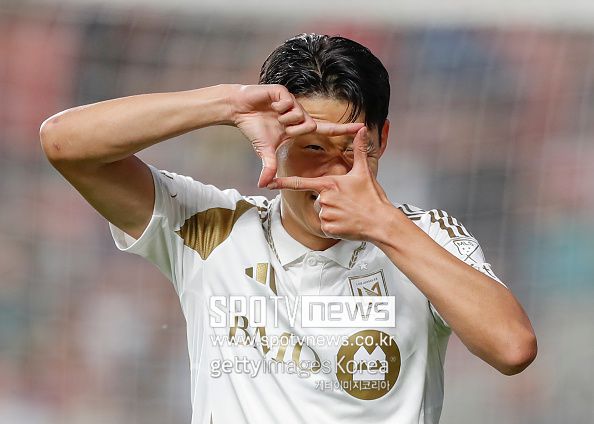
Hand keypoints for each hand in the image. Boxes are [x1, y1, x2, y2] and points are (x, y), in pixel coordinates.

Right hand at [230, 84, 363, 186]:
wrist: (239, 109)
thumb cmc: (254, 128)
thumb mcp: (265, 150)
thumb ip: (269, 167)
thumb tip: (263, 185)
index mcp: (300, 126)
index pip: (326, 129)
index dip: (344, 130)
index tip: (363, 128)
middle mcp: (301, 114)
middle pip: (309, 125)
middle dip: (293, 130)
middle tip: (279, 127)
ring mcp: (294, 102)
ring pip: (299, 116)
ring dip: (284, 120)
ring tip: (273, 115)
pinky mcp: (285, 92)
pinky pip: (289, 105)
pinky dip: (278, 109)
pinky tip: (270, 106)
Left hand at [268, 127, 392, 240]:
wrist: (381, 222)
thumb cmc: (372, 198)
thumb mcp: (364, 172)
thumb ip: (359, 150)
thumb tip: (362, 130)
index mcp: (329, 184)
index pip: (301, 183)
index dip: (283, 182)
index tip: (268, 183)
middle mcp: (324, 199)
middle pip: (318, 200)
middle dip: (331, 202)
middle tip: (349, 203)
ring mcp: (326, 215)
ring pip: (322, 213)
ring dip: (334, 214)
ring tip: (350, 213)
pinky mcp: (328, 229)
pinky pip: (326, 226)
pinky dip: (336, 226)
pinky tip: (347, 223)